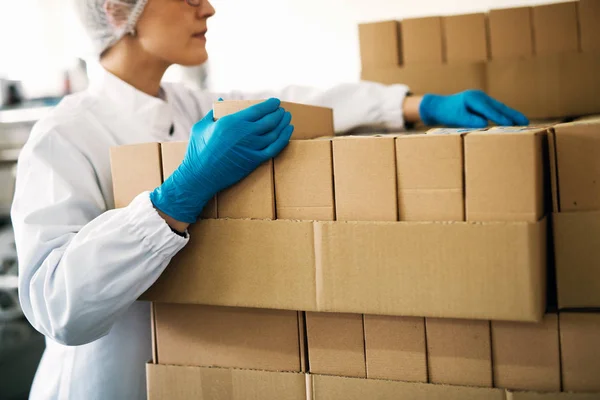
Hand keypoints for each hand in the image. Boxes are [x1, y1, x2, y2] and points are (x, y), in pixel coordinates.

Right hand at [150, 98, 293, 223]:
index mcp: (231, 122)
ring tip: (287, 119)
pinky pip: (275, 148)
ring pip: (274, 133)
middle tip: (282, 111)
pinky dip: (284, 139)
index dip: (270, 105)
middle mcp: (244, 133)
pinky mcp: (254, 160)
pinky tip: (288, 132)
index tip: (275, 102)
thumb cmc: (197, 151)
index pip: (257, 110)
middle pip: (269, 120)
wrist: (200, 176)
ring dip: (283, 124)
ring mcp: (251, 147)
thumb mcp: (201, 127)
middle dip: (278, 114)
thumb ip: (213, 113)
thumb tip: (220, 102)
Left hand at [419, 90, 528, 127]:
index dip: (501, 118)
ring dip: (511, 114)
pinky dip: (503, 114)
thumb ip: (470, 120)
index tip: (511, 125)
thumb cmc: (446, 113)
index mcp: (473, 98)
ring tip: (523, 122)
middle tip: (525, 122)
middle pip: (499, 106)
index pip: (489, 110)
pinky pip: (494, 109)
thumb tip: (485, 124)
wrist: (437, 106)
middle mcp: (480, 96)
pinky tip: (511, 121)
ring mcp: (481, 99)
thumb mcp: (456, 118)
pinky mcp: (481, 104)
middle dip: (512, 114)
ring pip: (499, 107)